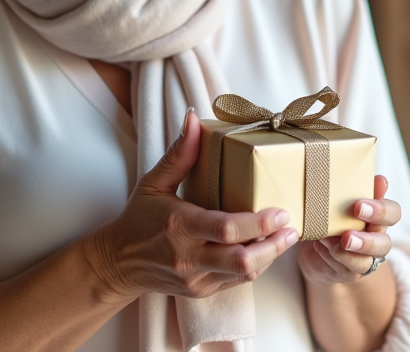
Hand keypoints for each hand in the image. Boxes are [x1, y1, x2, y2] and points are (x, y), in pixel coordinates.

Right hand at [84, 110, 299, 301]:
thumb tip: (194, 119)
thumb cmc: (139, 218)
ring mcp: (195, 278)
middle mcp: (187, 256)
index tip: (280, 211)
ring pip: (243, 274)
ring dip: (269, 256)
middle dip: (272, 245)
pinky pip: (236, 282)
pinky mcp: (201, 290)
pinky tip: (266, 249)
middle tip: (291, 226)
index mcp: (178, 225)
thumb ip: (178, 153)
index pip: (225, 228)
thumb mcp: (154, 183)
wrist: (118, 263)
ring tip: (286, 237)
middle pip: (241, 259)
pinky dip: (256, 266)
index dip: (258, 222)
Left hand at [297, 175, 399, 284]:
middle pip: (386, 236)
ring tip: (343, 236)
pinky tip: (322, 244)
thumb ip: (343, 190)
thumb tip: (338, 166)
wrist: (317, 254)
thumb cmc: (328, 220)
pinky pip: (347, 267)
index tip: (376, 186)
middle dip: (375, 221)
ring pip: (370, 257)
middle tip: (358, 208)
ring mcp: (364, 258)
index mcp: (376, 218)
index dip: (383, 202)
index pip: (392, 212)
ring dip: (357, 245)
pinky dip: (334, 255)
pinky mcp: (349, 271)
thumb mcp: (335, 202)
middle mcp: (375, 239)